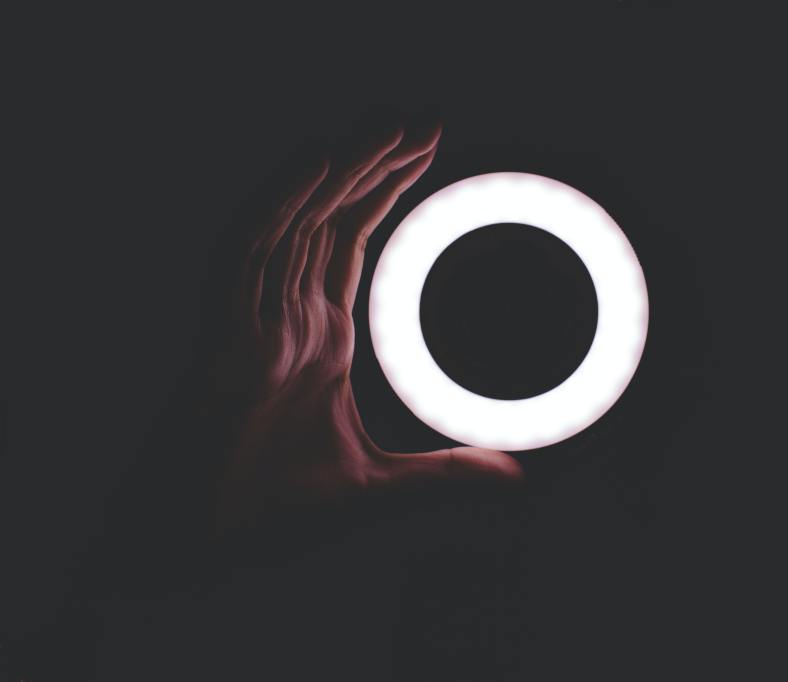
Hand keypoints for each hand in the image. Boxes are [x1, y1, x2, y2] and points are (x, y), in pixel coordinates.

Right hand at [202, 124, 521, 531]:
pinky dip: (281, 208)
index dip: (382, 197)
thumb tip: (518, 477)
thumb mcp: (383, 486)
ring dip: (338, 173)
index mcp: (318, 340)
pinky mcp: (224, 338)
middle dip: (373, 168)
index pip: (350, 246)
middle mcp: (285, 318)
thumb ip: (448, 474)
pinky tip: (317, 167)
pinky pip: (249, 257)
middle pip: (329, 221)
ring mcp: (253, 322)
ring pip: (295, 225)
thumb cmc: (273, 512)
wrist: (199, 548)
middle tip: (422, 123)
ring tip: (387, 128)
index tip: (423, 157)